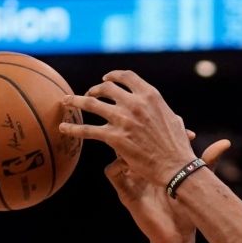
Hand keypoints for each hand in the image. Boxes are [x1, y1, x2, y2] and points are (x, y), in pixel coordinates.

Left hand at [60, 70, 196, 186]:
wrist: (176, 167)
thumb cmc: (178, 147)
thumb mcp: (174, 120)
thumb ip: (162, 111)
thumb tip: (161, 112)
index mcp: (150, 96)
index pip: (127, 77)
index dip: (113, 76)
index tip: (106, 78)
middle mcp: (135, 103)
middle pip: (106, 88)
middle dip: (94, 89)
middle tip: (88, 94)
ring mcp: (123, 119)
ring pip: (91, 104)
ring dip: (76, 101)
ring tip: (66, 101)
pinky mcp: (114, 137)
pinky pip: (87, 130)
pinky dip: (73, 128)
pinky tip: (63, 128)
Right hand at [104, 131, 230, 242]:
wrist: (179, 236)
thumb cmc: (188, 210)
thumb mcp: (198, 180)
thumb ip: (209, 160)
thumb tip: (226, 142)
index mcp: (159, 164)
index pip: (152, 139)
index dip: (159, 130)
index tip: (170, 131)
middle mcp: (144, 169)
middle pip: (132, 142)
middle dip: (138, 133)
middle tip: (148, 132)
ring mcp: (134, 180)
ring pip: (118, 152)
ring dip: (125, 146)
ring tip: (138, 146)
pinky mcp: (126, 193)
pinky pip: (112, 172)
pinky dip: (117, 164)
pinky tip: (131, 164)